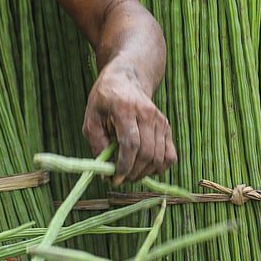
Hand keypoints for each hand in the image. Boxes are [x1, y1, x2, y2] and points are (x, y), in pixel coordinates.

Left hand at [82, 64, 175, 184]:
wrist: (126, 80)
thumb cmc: (104, 101)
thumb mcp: (91, 118)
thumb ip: (96, 143)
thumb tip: (105, 171)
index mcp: (125, 109)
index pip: (131, 143)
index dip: (124, 165)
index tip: (115, 178)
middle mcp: (147, 114)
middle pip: (147, 153)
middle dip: (133, 173)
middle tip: (119, 179)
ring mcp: (160, 121)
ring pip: (159, 158)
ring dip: (144, 173)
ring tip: (129, 174)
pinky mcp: (167, 127)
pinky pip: (170, 156)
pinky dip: (159, 168)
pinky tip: (144, 168)